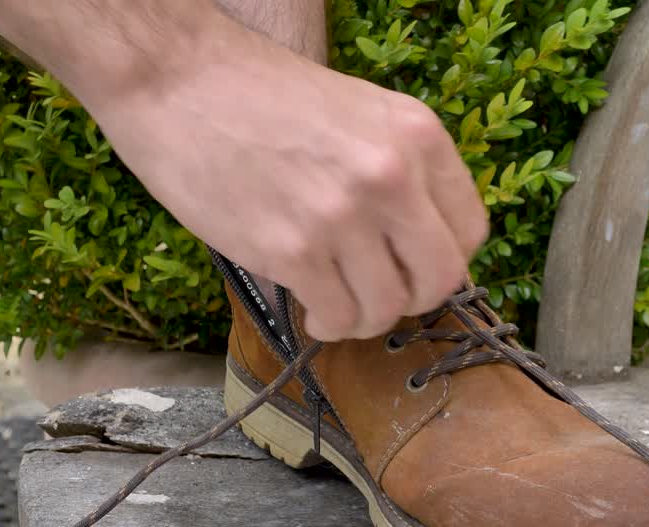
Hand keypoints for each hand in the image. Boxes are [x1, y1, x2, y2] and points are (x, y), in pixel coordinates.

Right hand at [87, 15, 486, 339]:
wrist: (177, 79)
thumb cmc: (262, 96)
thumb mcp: (361, 112)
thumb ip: (401, 170)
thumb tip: (420, 244)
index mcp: (418, 135)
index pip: (471, 230)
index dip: (445, 261)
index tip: (416, 267)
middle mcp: (391, 175)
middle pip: (440, 278)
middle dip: (415, 300)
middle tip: (382, 296)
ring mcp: (343, 215)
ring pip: (387, 307)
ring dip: (366, 318)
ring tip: (340, 305)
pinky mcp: (293, 250)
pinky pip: (336, 315)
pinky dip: (329, 324)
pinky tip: (314, 310)